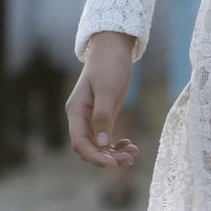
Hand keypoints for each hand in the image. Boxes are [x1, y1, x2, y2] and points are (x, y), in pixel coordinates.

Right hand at [67, 31, 139, 169]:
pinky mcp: (102, 116)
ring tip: (134, 153)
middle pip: (89, 148)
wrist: (113, 46)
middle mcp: (80, 117)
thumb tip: (100, 143)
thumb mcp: (108, 89)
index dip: (95, 157)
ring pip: (98, 145)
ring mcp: (91, 117)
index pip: (80, 143)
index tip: (113, 164)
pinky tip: (130, 145)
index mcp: (76, 111)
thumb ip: (103, 116)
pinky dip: (116, 145)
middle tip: (130, 157)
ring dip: (114, 153)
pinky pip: (105, 138)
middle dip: (107, 157)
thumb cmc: (109, 64)